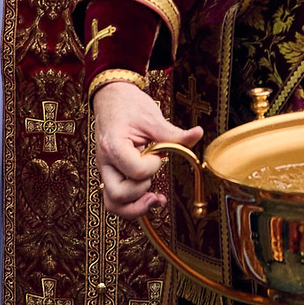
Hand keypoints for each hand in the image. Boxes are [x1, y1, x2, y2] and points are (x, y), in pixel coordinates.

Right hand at [93, 79, 201, 216]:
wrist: (111, 97)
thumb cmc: (129, 105)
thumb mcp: (152, 118)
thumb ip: (173, 133)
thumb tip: (198, 133)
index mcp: (114, 146)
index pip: (135, 171)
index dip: (152, 167)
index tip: (158, 155)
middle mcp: (105, 162)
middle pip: (118, 195)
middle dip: (141, 192)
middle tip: (153, 177)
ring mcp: (106, 170)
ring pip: (112, 204)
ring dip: (135, 207)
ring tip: (155, 200)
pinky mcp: (111, 174)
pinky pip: (116, 199)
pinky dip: (132, 204)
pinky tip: (151, 199)